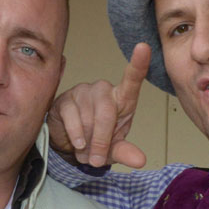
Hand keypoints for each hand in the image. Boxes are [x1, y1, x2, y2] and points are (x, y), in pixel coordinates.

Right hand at [47, 42, 150, 168]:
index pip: (132, 80)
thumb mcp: (114, 150)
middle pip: (107, 112)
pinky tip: (77, 142)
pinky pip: (71, 116)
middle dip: (102, 139)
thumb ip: (126, 153)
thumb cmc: (97, 139)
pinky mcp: (65, 98)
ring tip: (85, 150)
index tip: (144, 47)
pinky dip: (75, 134)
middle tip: (97, 159)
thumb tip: (140, 161)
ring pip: (88, 117)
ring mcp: (84, 92)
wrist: (69, 142)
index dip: (138, 64)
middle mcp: (104, 90)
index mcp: (122, 99)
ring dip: (87, 141)